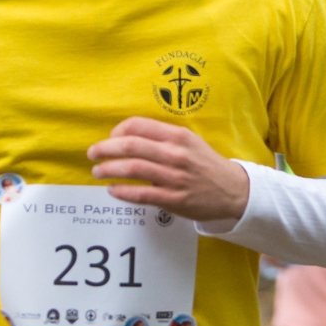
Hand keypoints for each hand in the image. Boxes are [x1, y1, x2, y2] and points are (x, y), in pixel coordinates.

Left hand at [87, 117, 249, 222]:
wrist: (233, 190)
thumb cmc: (205, 164)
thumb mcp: (189, 142)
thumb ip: (162, 138)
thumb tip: (127, 137)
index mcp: (177, 136)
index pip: (138, 126)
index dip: (117, 131)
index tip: (109, 138)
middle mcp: (175, 154)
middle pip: (130, 146)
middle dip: (105, 149)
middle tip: (92, 154)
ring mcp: (175, 177)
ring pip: (133, 169)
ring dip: (109, 169)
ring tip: (98, 171)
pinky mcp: (174, 199)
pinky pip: (142, 194)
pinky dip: (123, 191)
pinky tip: (113, 190)